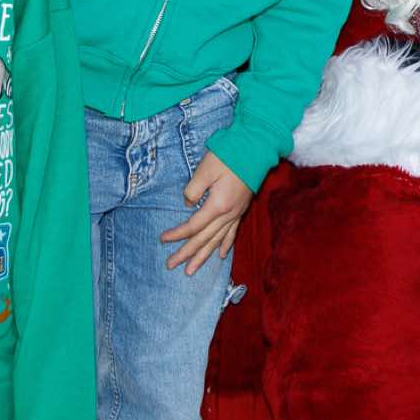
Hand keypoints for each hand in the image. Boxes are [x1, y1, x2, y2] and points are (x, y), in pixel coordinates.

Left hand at [161, 150, 251, 274]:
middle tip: (171, 265)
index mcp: (218, 205)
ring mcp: (236, 214)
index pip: (193, 226)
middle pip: (204, 239)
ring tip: (191, 270)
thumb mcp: (205, 170)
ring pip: (217, 241)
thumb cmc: (229, 156)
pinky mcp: (241, 210)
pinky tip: (220, 255)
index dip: (177, 234)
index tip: (163, 240)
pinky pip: (232, 233)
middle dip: (187, 253)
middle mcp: (228, 214)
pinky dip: (225, 245)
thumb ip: (193, 190)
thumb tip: (187, 205)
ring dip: (203, 256)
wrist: (256, 149)